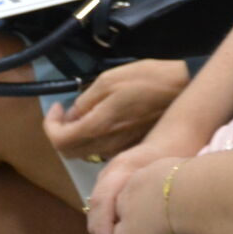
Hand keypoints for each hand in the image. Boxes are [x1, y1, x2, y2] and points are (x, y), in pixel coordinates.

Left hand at [44, 60, 190, 159]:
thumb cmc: (145, 79)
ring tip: (83, 115)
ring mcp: (120, 150)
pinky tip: (101, 120)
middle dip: (60, 133)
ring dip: (76, 137)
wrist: (182, 89)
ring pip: (85, 154)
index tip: (58, 107)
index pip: (59, 141)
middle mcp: (107, 145)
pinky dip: (93, 139)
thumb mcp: (108, 80)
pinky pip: (102, 151)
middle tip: (66, 112)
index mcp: (98, 127)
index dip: (50, 125)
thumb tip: (73, 115)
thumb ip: (85, 100)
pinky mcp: (131, 148)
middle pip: (69, 152)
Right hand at [84, 140, 178, 233]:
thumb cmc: (173, 157)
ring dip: (100, 225)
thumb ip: (151, 197)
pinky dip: (106, 218)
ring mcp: (110, 173)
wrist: (174, 138)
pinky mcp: (114, 178)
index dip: (103, 227)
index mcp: (122, 168)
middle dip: (99, 229)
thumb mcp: (164, 175)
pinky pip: (104, 200)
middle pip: (97, 204)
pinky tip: (114, 233)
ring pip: (98, 203)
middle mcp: (111, 170)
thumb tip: (144, 229)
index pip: (103, 200)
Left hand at [109, 154, 188, 233]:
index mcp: (140, 181)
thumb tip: (190, 178)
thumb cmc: (195, 178)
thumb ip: (177, 177)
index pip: (127, 197)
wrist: (190, 194)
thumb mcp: (180, 169)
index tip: (142, 217)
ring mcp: (128, 229)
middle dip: (121, 229)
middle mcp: (127, 203)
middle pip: (116, 219)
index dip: (132, 209)